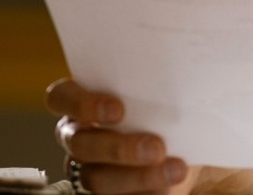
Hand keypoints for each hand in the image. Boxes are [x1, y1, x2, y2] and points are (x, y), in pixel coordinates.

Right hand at [47, 78, 191, 193]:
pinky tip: (168, 187)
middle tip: (156, 147)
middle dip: (118, 147)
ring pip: (96, 178)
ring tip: (175, 170)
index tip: (117, 110)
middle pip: (81, 143)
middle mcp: (80, 137)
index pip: (61, 97)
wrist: (186, 152)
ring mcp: (88, 170)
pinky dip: (143, 192)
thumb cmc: (171, 114)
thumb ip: (164, 86)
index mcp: (85, 105)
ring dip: (137, 176)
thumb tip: (190, 71)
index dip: (82, 103)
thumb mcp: (169, 97)